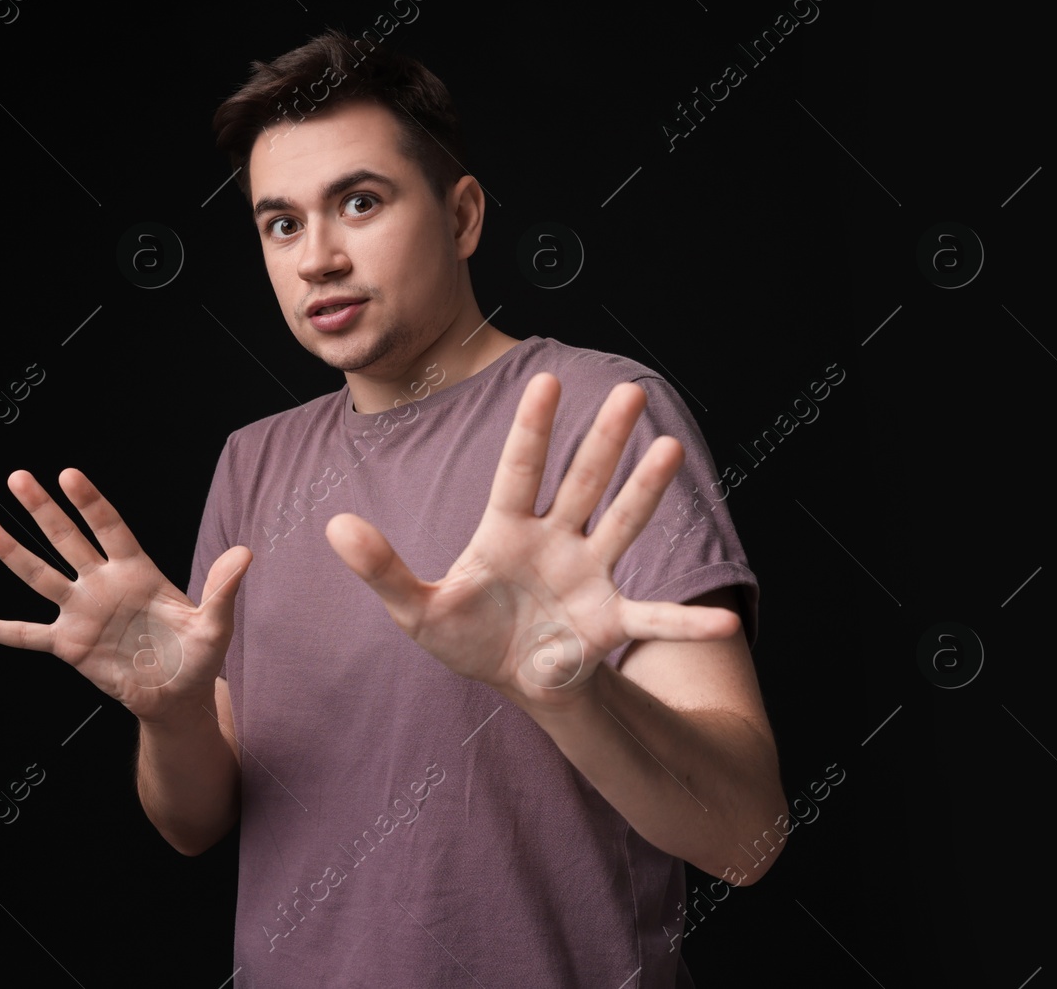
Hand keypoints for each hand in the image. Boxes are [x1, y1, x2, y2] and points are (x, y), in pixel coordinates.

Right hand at [0, 469, 251, 720]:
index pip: (110, 528)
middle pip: (68, 539)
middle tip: (19, 477)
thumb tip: (245, 552)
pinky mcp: (68, 644)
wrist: (177, 696)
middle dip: (44, 510)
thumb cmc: (199, 656)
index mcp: (137, 571)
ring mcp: (81, 611)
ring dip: (13, 553)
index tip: (70, 476)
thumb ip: (223, 588)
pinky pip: (26, 635)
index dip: (90, 503)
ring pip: (41, 576)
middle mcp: (103, 584)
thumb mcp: (214, 624)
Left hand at [325, 374, 739, 706]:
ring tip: (671, 450)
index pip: (519, 469)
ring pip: (621, 523)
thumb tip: (332, 524)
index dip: (531, 428)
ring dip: (646, 491)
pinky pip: (651, 619)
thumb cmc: (463, 632)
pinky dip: (686, 623)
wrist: (507, 677)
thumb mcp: (413, 607)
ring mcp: (588, 575)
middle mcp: (555, 540)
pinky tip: (724, 620)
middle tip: (631, 390)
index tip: (544, 380)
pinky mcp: (608, 621)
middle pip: (582, 480)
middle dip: (604, 438)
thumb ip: (379, 567)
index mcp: (506, 529)